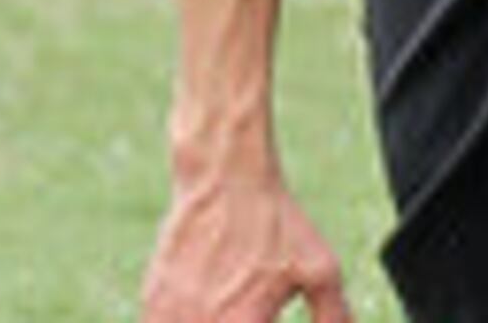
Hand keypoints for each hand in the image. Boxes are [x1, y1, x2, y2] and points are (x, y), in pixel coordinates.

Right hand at [141, 168, 353, 322]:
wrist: (224, 178)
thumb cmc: (275, 223)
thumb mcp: (320, 270)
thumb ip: (333, 316)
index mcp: (242, 322)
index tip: (266, 320)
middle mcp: (202, 321)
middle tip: (244, 319)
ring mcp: (172, 310)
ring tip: (222, 317)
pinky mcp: (154, 294)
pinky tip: (196, 317)